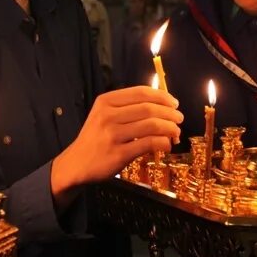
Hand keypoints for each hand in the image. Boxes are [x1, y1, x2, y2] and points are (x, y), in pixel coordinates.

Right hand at [50, 86, 182, 195]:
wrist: (77, 163)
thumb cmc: (96, 137)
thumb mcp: (104, 115)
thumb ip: (127, 107)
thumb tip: (163, 105)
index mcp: (106, 101)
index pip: (140, 93)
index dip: (162, 96)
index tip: (174, 103)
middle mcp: (108, 115)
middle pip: (148, 108)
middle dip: (169, 113)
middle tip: (180, 118)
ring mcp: (112, 135)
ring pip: (151, 125)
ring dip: (169, 128)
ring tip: (176, 132)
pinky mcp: (118, 153)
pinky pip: (148, 144)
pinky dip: (163, 143)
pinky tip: (166, 145)